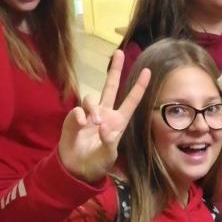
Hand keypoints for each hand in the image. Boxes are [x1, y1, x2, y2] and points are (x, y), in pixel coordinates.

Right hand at [59, 50, 150, 182]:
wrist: (77, 169)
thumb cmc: (97, 162)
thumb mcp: (108, 156)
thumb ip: (108, 143)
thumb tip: (104, 127)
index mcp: (118, 122)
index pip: (131, 101)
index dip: (139, 87)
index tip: (148, 71)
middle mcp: (104, 114)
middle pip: (110, 87)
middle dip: (115, 70)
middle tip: (120, 52)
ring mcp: (89, 115)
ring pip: (90, 98)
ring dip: (92, 107)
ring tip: (94, 122)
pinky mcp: (74, 119)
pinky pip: (77, 111)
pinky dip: (79, 117)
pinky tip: (82, 125)